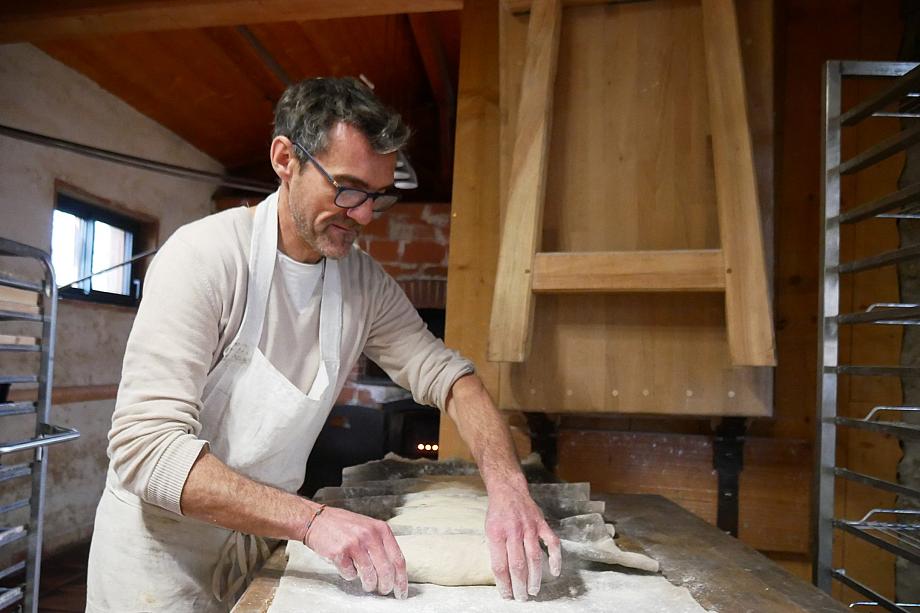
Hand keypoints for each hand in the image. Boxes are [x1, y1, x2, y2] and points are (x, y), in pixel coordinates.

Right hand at [304, 506, 407, 598]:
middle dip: (386, 586)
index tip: (401, 591)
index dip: (401, 579)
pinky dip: (350, 576)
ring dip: (369, 584)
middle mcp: (370, 535)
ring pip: (369, 575)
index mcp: (381, 529)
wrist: (317, 519)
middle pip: (386, 570)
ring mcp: (355, 544)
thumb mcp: (368, 527)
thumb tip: (393, 570)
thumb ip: (381, 544)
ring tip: (367, 584)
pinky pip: (350, 574)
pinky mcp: (339, 553)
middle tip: (383, 591)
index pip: (398, 559)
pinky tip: (348, 569)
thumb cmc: (343, 525)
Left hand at [484, 483, 561, 600]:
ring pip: (534, 558)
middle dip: (519, 585)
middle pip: (518, 565)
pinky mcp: (541, 524)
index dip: (504, 584)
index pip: (500, 565)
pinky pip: (552, 543)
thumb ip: (496, 550)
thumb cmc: (497, 513)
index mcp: (496, 534)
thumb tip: (502, 575)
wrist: (508, 490)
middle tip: (521, 598)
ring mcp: (529, 527)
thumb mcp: (488, 530)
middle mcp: (513, 531)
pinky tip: (555, 571)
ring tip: (533, 591)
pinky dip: (555, 558)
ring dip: (535, 577)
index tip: (506, 595)